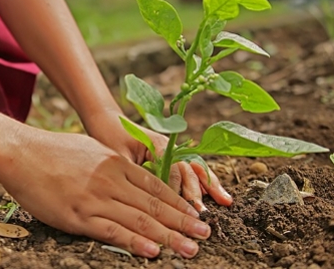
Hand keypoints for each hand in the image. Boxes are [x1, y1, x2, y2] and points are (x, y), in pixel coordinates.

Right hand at [0, 130, 211, 257]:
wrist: (20, 153)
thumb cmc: (52, 151)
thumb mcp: (91, 149)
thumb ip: (113, 165)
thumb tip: (131, 176)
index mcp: (115, 163)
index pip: (156, 187)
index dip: (179, 203)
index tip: (196, 215)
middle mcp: (111, 180)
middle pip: (154, 205)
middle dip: (183, 222)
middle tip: (205, 235)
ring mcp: (95, 198)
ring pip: (139, 220)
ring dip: (168, 236)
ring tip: (190, 248)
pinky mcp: (78, 215)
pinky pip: (112, 231)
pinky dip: (135, 242)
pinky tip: (153, 251)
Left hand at [82, 110, 232, 211]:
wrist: (107, 121)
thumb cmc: (109, 137)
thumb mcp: (117, 156)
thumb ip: (133, 173)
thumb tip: (143, 196)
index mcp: (157, 144)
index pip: (172, 169)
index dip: (176, 190)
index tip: (179, 209)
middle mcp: (169, 147)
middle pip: (188, 169)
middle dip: (197, 191)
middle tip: (202, 212)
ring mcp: (172, 151)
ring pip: (195, 169)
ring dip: (209, 186)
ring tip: (225, 201)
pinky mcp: (171, 157)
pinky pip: (191, 170)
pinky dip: (204, 182)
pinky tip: (217, 194)